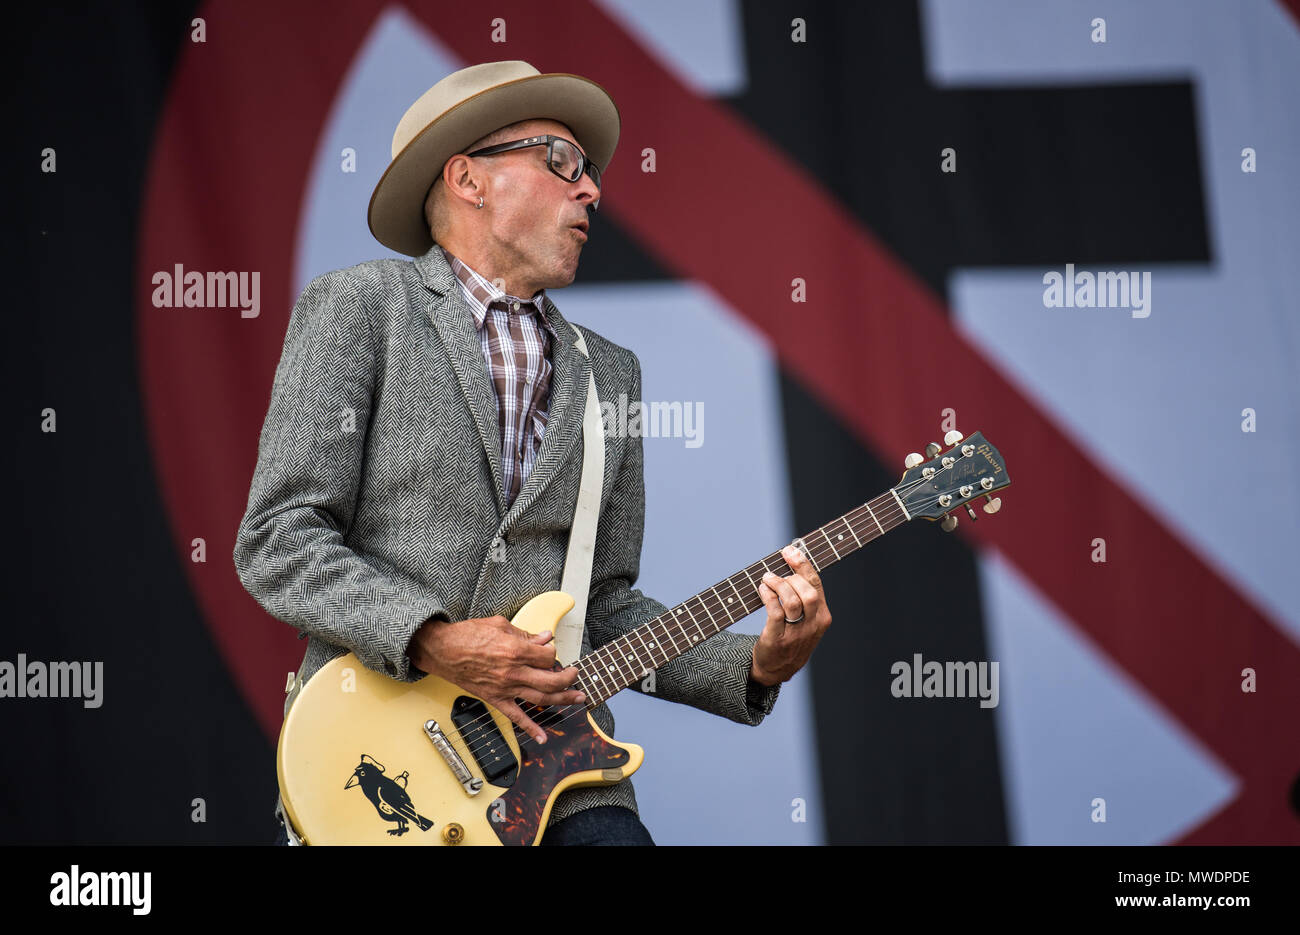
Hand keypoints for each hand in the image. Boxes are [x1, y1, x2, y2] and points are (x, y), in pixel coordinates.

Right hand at [406, 615, 584, 743]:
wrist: (442, 650)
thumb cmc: (467, 635)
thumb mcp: (499, 625)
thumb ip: (525, 634)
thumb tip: (544, 637)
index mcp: (515, 651)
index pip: (547, 656)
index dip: (552, 652)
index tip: (549, 649)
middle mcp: (513, 672)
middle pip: (552, 680)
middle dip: (568, 678)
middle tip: (575, 674)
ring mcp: (505, 688)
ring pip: (541, 699)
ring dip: (563, 700)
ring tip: (578, 699)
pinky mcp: (495, 699)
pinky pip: (516, 716)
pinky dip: (531, 728)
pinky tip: (543, 737)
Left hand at [751, 544, 832, 685]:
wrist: (777, 669)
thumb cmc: (791, 638)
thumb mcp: (806, 621)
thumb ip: (804, 598)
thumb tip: (791, 563)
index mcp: (823, 617)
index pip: (816, 585)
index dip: (803, 564)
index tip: (790, 550)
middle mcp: (813, 626)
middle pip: (807, 592)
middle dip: (790, 577)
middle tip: (774, 573)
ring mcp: (796, 634)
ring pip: (792, 601)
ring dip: (777, 584)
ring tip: (766, 579)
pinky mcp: (778, 639)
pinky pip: (775, 612)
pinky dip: (768, 596)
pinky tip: (762, 590)